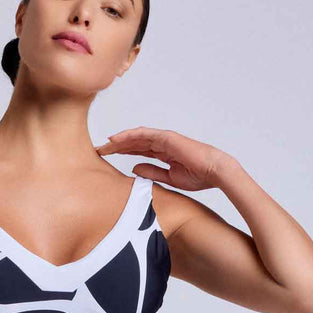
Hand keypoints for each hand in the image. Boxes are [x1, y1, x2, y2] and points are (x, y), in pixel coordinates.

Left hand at [95, 126, 236, 191]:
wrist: (214, 172)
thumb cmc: (198, 176)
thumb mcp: (169, 178)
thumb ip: (151, 172)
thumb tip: (133, 168)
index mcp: (162, 153)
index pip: (137, 151)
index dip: (122, 153)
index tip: (106, 157)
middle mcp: (161, 144)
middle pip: (134, 143)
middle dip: (116, 146)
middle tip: (98, 150)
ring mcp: (164, 139)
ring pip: (136, 137)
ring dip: (119, 140)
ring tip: (103, 145)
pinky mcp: (167, 138)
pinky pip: (144, 134)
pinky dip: (129, 135)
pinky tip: (116, 139)